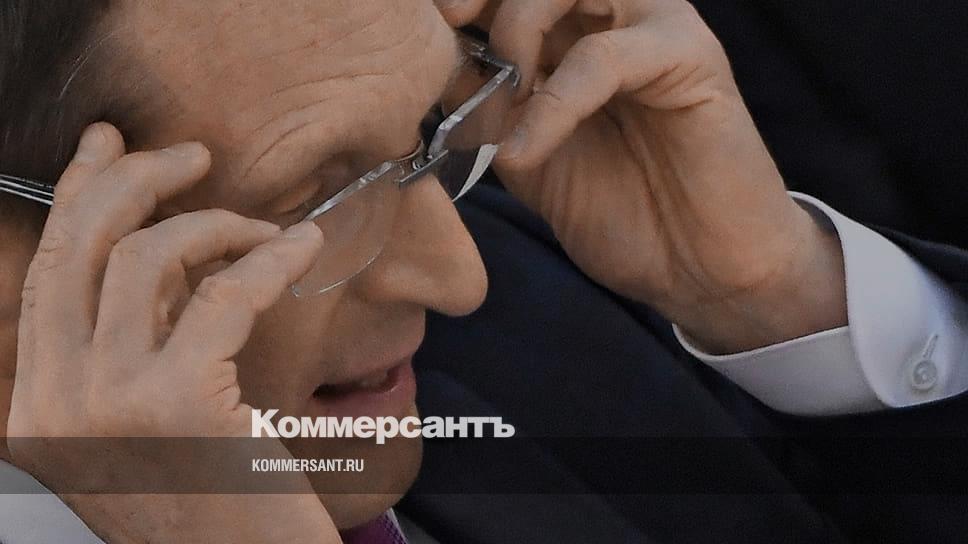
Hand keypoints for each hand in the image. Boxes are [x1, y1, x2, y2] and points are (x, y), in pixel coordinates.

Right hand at [6, 123, 339, 542]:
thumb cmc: (216, 508)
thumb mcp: (147, 427)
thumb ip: (133, 348)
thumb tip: (160, 250)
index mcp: (41, 406)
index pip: (47, 274)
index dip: (77, 196)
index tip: (107, 145)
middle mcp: (56, 403)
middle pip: (80, 247)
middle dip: (134, 179)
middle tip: (192, 154)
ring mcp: (108, 404)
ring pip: (145, 258)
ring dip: (215, 223)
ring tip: (264, 231)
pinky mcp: (179, 403)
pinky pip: (224, 293)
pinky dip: (270, 259)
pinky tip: (301, 248)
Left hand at [438, 0, 846, 351]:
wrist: (696, 266)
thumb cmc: (620, 209)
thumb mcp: (527, 155)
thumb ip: (488, 108)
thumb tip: (436, 69)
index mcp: (576, 31)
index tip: (426, 19)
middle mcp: (615, 15)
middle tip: (450, 21)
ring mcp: (655, 27)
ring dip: (518, 33)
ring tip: (502, 100)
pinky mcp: (690, 55)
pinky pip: (603, 58)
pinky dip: (553, 104)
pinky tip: (525, 152)